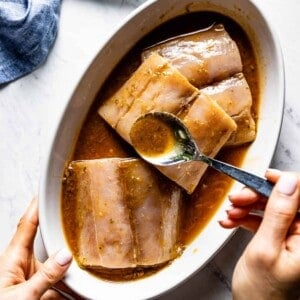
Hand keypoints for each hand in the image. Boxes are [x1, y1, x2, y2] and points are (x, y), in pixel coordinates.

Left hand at [0, 197, 72, 298]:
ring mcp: (33, 280)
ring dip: (69, 266)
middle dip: (62, 234)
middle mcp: (23, 266)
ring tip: (85, 259)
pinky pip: (60, 286)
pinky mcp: (41, 294)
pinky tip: (82, 286)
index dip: (36, 206)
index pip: (27, 225)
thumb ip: (44, 276)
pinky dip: (71, 287)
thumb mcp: (20, 296)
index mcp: (12, 259)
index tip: (46, 190)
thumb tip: (65, 256)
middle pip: (47, 242)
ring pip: (57, 266)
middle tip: (77, 221)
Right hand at [219, 169, 299, 298]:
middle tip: (236, 198)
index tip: (263, 176)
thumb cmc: (263, 293)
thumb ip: (278, 213)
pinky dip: (245, 219)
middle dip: (257, 196)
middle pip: (284, 200)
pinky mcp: (278, 241)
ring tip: (229, 214)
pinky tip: (230, 222)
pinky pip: (263, 221)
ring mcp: (291, 238)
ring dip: (246, 208)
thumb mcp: (266, 248)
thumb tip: (287, 182)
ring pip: (270, 209)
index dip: (284, 182)